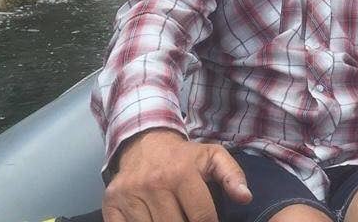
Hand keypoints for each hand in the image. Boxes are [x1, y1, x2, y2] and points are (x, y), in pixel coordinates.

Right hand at [102, 128, 251, 221]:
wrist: (145, 143)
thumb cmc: (183, 156)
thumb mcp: (212, 156)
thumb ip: (232, 174)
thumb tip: (245, 196)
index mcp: (181, 172)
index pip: (201, 216)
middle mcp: (154, 184)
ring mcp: (130, 195)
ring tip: (173, 219)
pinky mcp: (111, 205)